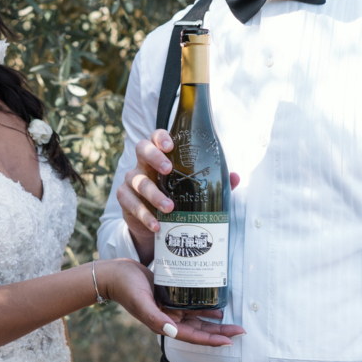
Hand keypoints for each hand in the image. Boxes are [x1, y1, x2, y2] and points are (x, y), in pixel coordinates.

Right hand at [96, 258, 244, 346]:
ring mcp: (170, 308)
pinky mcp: (169, 296)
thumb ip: (156, 319)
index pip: (193, 336)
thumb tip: (172, 331)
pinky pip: (191, 304)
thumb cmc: (126, 288)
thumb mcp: (141, 303)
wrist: (114, 274)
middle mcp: (169, 319)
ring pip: (197, 318)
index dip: (212, 340)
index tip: (231, 340)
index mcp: (164, 324)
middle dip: (220, 332)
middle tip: (240, 330)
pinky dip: (204, 306)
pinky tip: (215, 302)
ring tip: (232, 320)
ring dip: (214, 321)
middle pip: (200, 330)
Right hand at [116, 129, 239, 262]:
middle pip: (141, 150)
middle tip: (168, 170)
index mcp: (159, 156)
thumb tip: (235, 178)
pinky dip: (144, 215)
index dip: (160, 138)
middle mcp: (143, 164)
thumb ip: (213, 181)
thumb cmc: (175, 197)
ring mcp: (132, 181)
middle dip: (154, 157)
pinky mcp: (126, 200)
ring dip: (154, 194)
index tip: (170, 145)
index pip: (155, 137)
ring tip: (170, 208)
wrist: (154, 223)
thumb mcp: (194, 188)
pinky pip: (130, 204)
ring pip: (138, 181)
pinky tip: (155, 224)